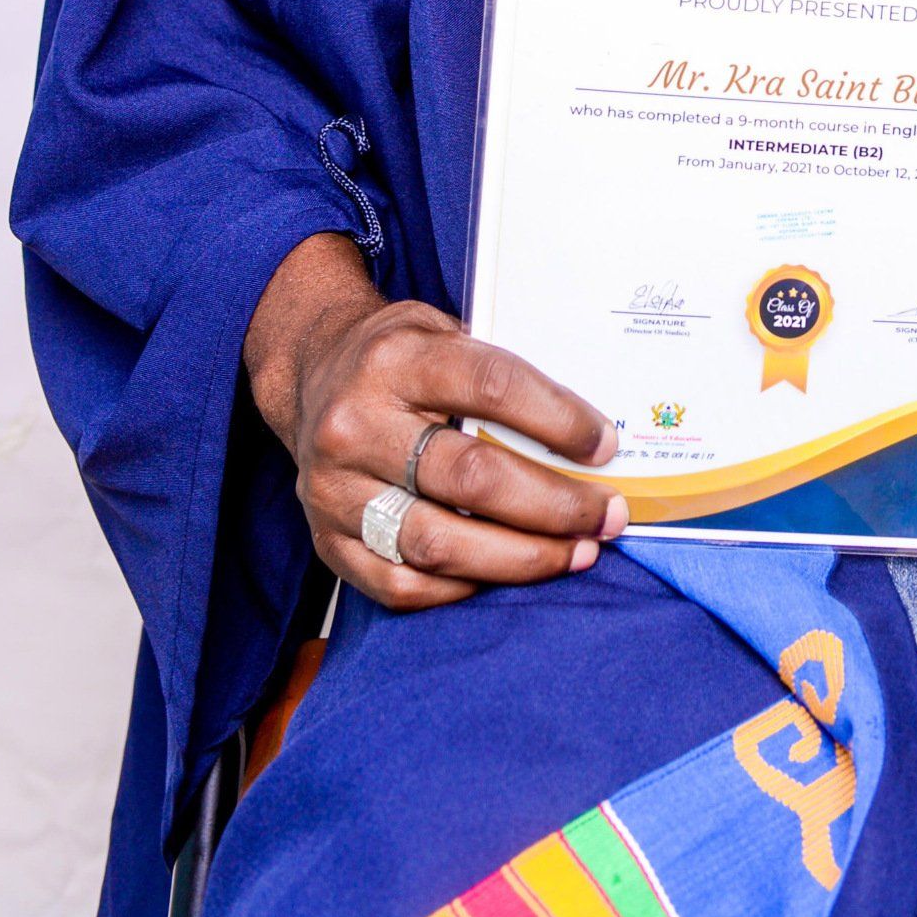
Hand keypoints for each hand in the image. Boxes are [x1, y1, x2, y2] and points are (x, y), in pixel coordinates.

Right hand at [244, 232, 625, 610]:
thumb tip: (587, 429)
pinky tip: (508, 574)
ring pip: (437, 542)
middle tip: (606, 514)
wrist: (311, 374)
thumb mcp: (441, 329)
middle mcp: (356, 424)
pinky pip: (400, 585)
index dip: (556, 419)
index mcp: (395, 359)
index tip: (605, 444)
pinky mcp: (327, 541)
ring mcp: (335, 489)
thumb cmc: (397, 355)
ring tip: (576, 553)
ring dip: (520, 558)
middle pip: (470, 476)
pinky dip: (462, 588)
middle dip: (553, 504)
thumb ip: (499, 369)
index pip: (490, 386)